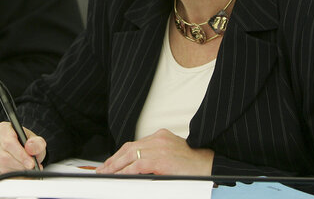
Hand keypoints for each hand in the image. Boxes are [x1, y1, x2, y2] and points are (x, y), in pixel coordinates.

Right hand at [0, 121, 44, 174]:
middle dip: (20, 165)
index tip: (31, 163)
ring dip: (17, 171)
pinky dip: (12, 175)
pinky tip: (19, 171)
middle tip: (31, 168)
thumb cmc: (27, 144)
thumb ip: (37, 143)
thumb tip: (30, 146)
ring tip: (27, 169)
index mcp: (4, 129)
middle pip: (4, 156)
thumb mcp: (37, 141)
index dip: (20, 154)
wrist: (23, 150)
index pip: (9, 142)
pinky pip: (0, 174)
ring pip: (2, 167)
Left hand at [96, 129, 213, 174]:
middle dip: (113, 160)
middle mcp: (157, 138)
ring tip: (106, 174)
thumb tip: (137, 167)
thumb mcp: (172, 155)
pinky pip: (137, 165)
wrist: (210, 165)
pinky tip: (119, 177)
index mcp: (160, 136)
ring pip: (130, 156)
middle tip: (103, 170)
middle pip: (128, 148)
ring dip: (116, 166)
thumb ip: (155, 157)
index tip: (110, 163)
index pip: (134, 144)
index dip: (120, 155)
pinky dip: (126, 172)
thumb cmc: (194, 165)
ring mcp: (159, 147)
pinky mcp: (160, 159)